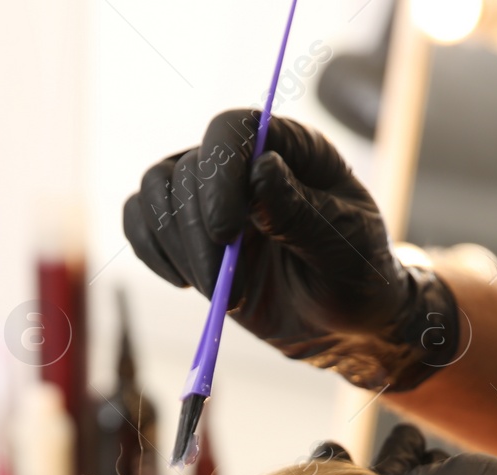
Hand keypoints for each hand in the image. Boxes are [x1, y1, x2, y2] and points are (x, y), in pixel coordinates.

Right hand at [122, 109, 463, 391]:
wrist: (344, 324)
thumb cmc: (356, 276)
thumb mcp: (344, 246)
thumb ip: (301, 211)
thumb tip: (260, 169)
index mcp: (291, 148)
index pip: (233, 129)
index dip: (219, 172)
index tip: (226, 231)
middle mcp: (245, 163)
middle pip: (187, 168)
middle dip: (198, 233)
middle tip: (226, 285)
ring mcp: (212, 197)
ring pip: (157, 190)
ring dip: (175, 245)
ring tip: (218, 289)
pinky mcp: (189, 232)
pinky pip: (140, 218)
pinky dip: (149, 249)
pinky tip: (182, 281)